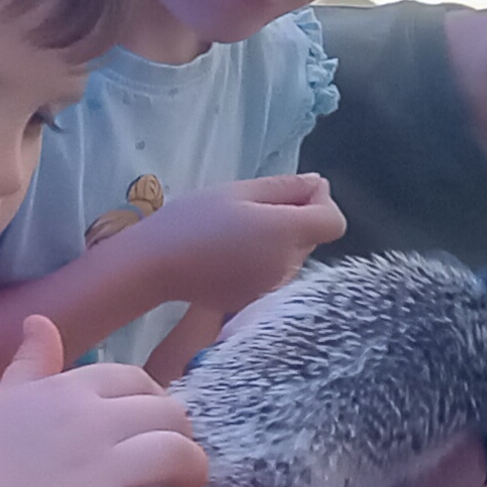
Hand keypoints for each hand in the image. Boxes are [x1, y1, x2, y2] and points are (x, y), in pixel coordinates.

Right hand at [0, 318, 213, 486]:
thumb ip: (31, 365)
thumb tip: (41, 322)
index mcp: (67, 390)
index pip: (138, 380)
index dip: (155, 402)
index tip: (152, 427)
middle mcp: (91, 422)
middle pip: (170, 414)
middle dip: (183, 436)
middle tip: (178, 463)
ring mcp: (99, 471)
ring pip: (179, 455)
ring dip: (194, 472)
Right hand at [140, 174, 344, 314]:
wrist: (153, 267)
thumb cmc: (190, 220)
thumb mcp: (237, 190)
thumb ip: (285, 187)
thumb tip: (319, 185)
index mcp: (285, 233)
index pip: (334, 221)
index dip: (320, 202)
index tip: (290, 194)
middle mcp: (287, 265)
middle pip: (311, 237)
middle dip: (293, 220)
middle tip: (249, 210)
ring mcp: (271, 288)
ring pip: (291, 256)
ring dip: (276, 242)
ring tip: (234, 234)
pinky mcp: (254, 301)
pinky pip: (271, 275)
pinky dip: (260, 263)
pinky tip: (227, 257)